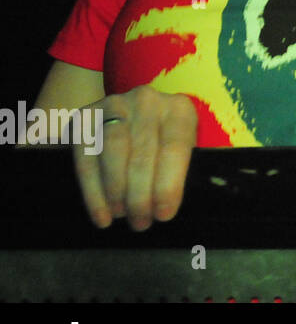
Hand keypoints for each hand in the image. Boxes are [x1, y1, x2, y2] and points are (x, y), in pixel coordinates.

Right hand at [74, 86, 197, 230]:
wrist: (128, 119)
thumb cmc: (162, 144)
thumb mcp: (182, 149)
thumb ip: (182, 170)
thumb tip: (171, 205)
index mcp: (179, 109)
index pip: (176, 147)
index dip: (169, 184)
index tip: (164, 214)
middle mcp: (147, 101)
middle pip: (143, 152)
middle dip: (141, 194)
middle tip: (140, 223)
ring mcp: (114, 105)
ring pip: (113, 151)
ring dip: (117, 191)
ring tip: (121, 216)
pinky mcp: (85, 117)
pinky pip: (86, 157)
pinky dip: (93, 190)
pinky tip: (101, 214)